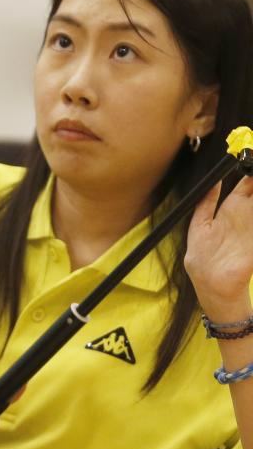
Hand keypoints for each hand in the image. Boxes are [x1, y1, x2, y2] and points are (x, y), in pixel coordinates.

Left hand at [185, 176, 252, 314]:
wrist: (212, 289)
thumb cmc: (203, 259)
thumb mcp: (200, 226)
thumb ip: (206, 203)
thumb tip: (213, 181)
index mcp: (230, 212)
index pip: (245, 186)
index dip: (249, 174)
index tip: (251, 159)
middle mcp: (245, 218)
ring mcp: (252, 231)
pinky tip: (252, 219)